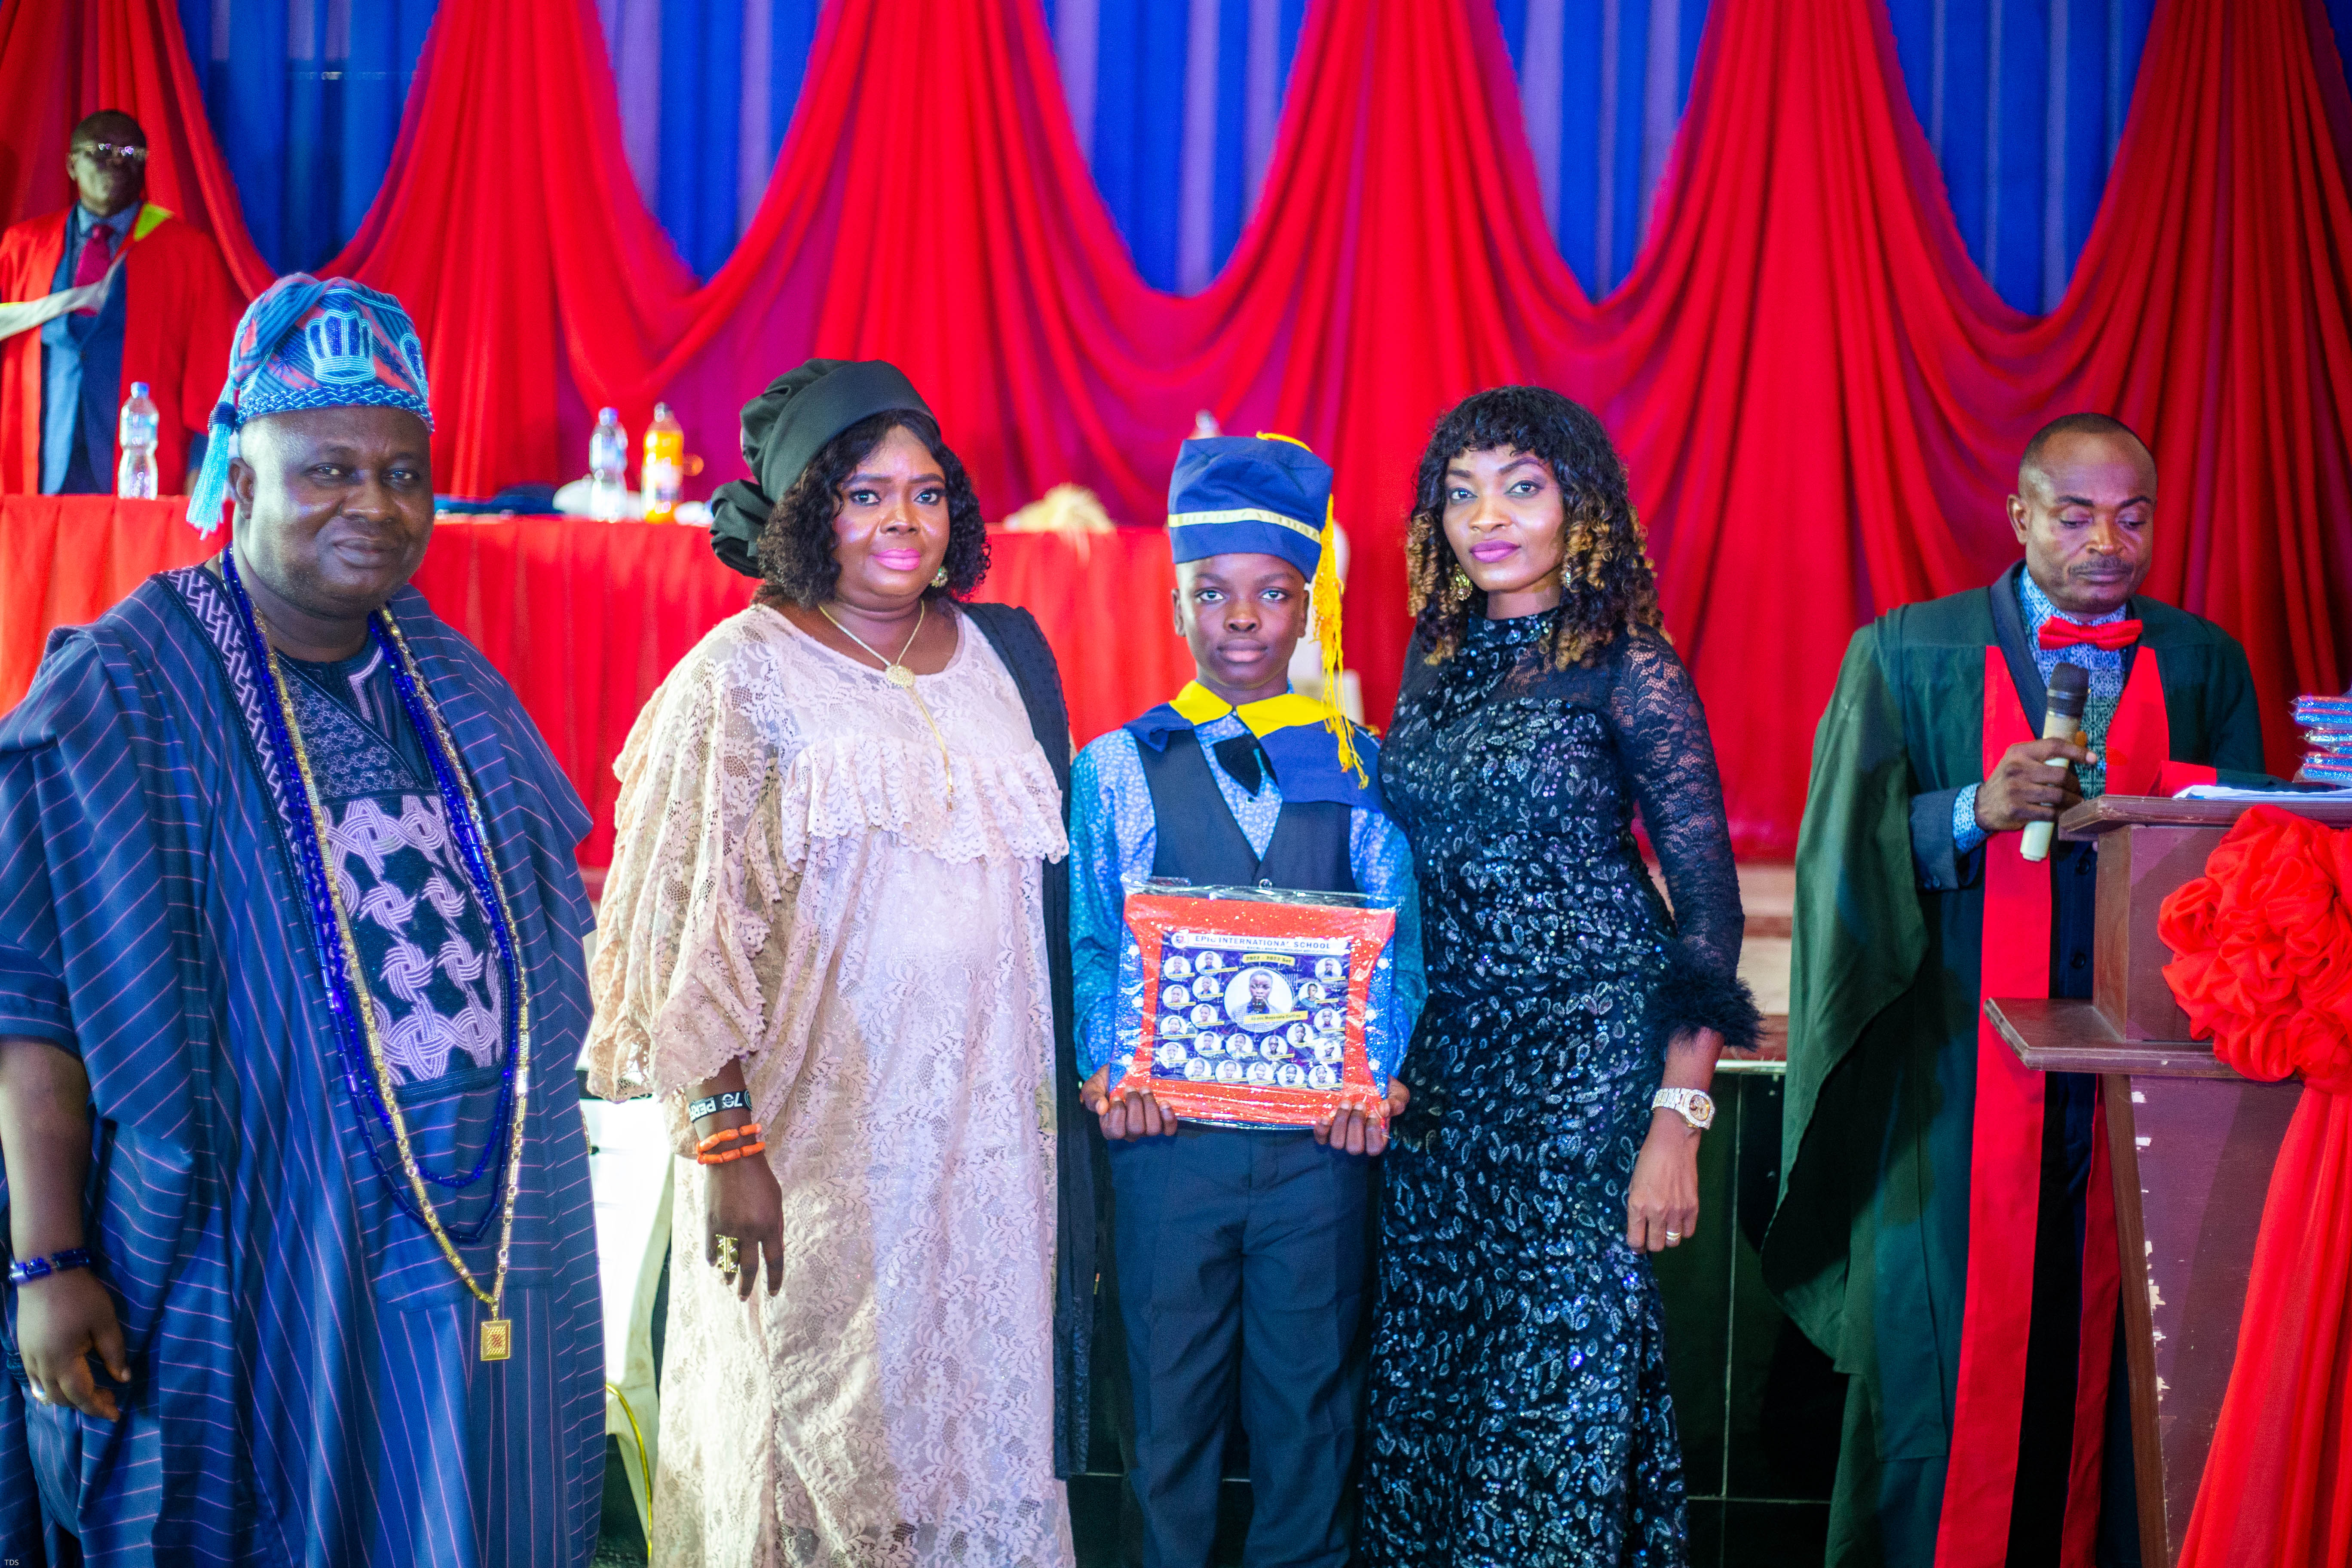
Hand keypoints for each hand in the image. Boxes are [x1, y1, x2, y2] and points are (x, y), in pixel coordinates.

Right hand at [16, 1268, 129, 1418]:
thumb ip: (114, 1352)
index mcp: (63, 1360)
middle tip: (109, 1400)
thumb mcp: (105, 1322)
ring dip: (67, 1398)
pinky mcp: (24, 1350)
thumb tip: (123, 1378)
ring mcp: (29, 1358)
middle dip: (86, 1404)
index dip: (99, 1408)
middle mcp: (42, 1365)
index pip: (81, 1395)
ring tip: (91, 1395)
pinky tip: (63, 1385)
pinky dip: (50, 1388)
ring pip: (46, 1392)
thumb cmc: (81, 1296)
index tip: (116, 1414)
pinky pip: (35, 1380)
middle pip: (62, 1398)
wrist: (47, 1273)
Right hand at [705, 1153, 785, 1302]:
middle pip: (750, 1269)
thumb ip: (775, 1225)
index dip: (775, 1280)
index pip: (775, 1262)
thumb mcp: (776, 1200)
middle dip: (747, 1288)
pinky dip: (713, 1259)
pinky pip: (712, 1248)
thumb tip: (771, 1249)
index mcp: (769, 1225)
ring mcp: (728, 1228)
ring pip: (728, 1262)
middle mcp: (749, 1230)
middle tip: (744, 1299)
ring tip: (728, 1284)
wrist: (732, 1157)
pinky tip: (715, 1265)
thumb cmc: (759, 1178)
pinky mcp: (711, 1223)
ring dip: (728, 1276)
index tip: (773, 1293)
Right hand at [1081, 1066, 1179, 1139]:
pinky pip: (1168, 1129)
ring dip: (1150, 1106)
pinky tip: (1164, 1103)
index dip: (1118, 1113)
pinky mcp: (1161, 1122)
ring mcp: (1146, 1128)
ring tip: (1145, 1090)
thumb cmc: (1106, 1082)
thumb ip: (1092, 1096)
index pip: (1116, 1132)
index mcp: (1111, 1127)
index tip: (1116, 1096)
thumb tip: (1102, 1109)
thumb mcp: (1093, 1086)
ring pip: (1153, 1129)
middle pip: (1136, 1129)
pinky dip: (1168, 1118)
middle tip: (1130, 1088)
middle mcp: (1130, 1131)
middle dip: (1134, 1105)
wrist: (1124, 1071)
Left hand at [1315, 1080, 1409, 1154]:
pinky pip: (1321, 1138)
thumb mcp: (1398, 1093)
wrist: (1368, 1078)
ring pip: (1337, 1143)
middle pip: (1354, 1147)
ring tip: (1346, 1103)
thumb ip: (1396, 1102)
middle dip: (1355, 1125)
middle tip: (1359, 1104)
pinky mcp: (1327, 1131)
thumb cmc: (1385, 1090)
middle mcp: (1358, 1141)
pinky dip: (1322, 1129)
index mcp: (1377, 1138)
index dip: (1372, 1133)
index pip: (1374, 1148)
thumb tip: (1383, 1110)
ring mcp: (1341, 1137)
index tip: (1373, 1113)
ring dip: (1341, 1123)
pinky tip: (1326, 1116)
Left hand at [1626, 1113, 1700, 1252]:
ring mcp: (1677, 1211)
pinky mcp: (1693, 1207)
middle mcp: (1657, 1212)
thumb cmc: (1648, 1161)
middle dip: (1651, 1243)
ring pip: (1673, 1241)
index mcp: (1638, 1205)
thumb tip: (1639, 1229)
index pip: (1636, 1240)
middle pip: (1656, 1246)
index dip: (1635, 1246)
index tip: (1637, 1244)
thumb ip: (1636, 1208)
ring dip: (1667, 1237)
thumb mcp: (1633, 1185)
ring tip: (1665, 1228)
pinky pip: (1689, 1232)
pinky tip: (1678, 1220)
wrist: (1672, 1144)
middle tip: (1651, 1235)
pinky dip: (1683, 1230)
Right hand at [1975, 735, 2095, 832]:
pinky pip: (2049, 812)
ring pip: (2058, 795)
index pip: (2053, 746)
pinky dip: (2061, 814)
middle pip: (2060, 775)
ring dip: (2073, 800)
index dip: (2077, 751)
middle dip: (2075, 784)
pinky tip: (2065, 813)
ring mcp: (2016, 790)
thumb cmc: (2007, 781)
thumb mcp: (2019, 761)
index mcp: (2019, 752)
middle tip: (2078, 789)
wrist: (1982, 805)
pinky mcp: (2017, 809)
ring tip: (2076, 802)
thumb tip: (2081, 739)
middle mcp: (2017, 769)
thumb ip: (2044, 754)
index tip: (2093, 759)